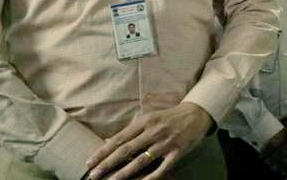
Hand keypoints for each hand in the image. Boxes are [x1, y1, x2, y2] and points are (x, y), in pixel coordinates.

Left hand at [86, 101, 212, 179]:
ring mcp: (166, 142)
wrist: (196, 114)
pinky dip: (150, 178)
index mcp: (145, 121)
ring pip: (141, 160)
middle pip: (126, 150)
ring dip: (124, 173)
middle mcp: (154, 131)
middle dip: (108, 164)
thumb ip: (131, 130)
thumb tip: (108, 141)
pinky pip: (162, 168)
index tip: (90, 162)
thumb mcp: (149, 117)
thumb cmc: (169, 116)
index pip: (119, 138)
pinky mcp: (177, 152)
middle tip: (94, 175)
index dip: (103, 151)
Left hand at [262, 110, 286, 177]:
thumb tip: (271, 127)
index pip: (272, 144)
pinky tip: (285, 173)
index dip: (265, 151)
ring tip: (275, 167)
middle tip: (267, 162)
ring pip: (285, 163)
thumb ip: (282, 124)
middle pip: (277, 155)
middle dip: (270, 161)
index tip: (261, 154)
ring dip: (278, 167)